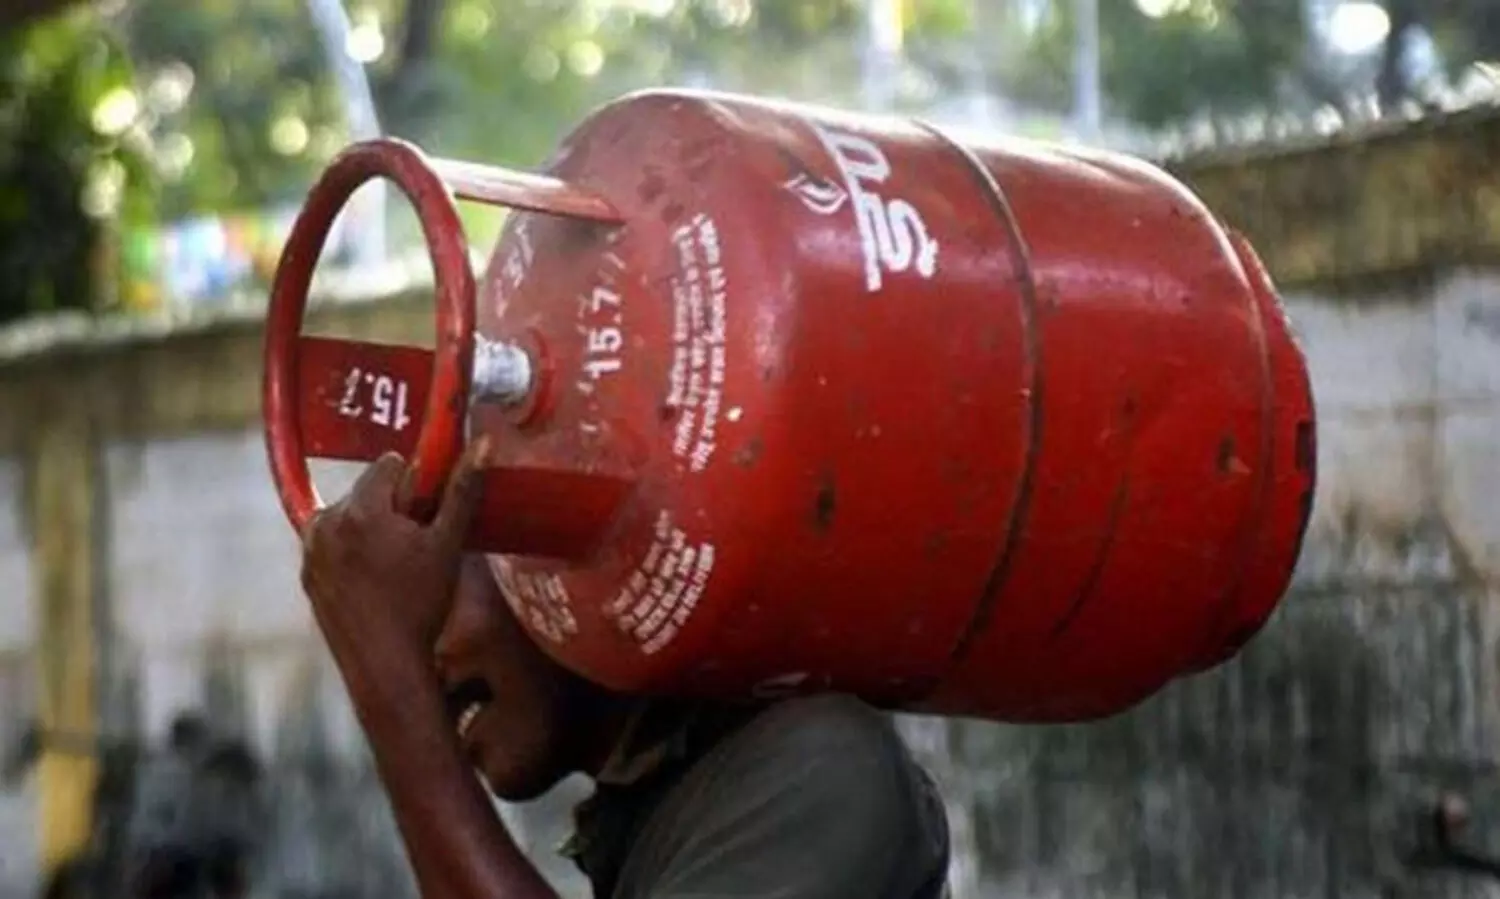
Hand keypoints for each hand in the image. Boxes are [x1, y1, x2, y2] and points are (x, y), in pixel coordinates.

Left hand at [299, 439, 489, 663]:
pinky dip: (352, 552)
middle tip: (415, 547)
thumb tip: (484, 444)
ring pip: (349, 516)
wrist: (386, 666)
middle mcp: (325, 523)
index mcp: (360, 509)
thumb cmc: (421, 605)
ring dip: (371, 529)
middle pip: (367, 490)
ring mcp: (310, 550)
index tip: (427, 516)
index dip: (415, 486)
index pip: (388, 465)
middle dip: (392, 508)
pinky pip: (333, 544)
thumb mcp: (448, 545)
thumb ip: (462, 491)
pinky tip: (375, 583)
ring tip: (394, 568)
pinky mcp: (307, 574)